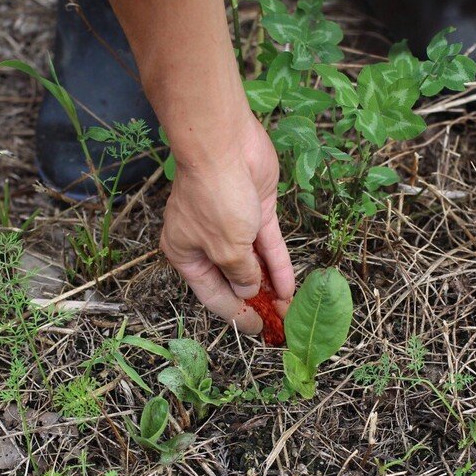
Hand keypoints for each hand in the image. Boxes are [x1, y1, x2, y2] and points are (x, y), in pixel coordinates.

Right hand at [160, 112, 293, 333]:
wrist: (224, 145)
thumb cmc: (214, 197)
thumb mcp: (226, 248)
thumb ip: (240, 274)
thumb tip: (249, 289)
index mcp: (185, 253)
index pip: (212, 294)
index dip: (236, 313)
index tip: (256, 330)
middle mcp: (206, 241)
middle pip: (234, 279)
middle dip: (256, 301)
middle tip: (279, 324)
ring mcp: (233, 225)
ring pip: (254, 263)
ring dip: (270, 286)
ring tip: (289, 310)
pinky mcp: (255, 210)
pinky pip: (268, 245)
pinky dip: (278, 265)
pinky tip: (290, 286)